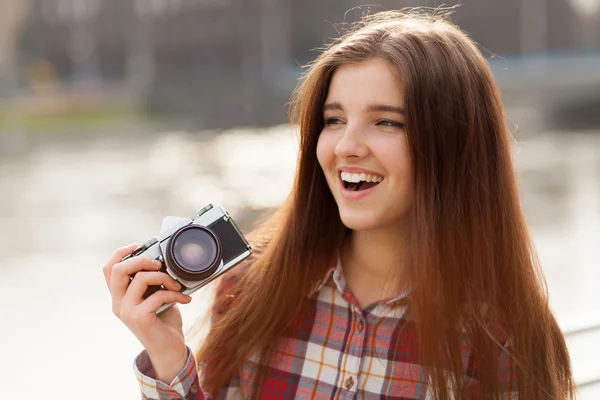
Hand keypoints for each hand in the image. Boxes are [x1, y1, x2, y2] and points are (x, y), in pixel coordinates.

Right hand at [103, 243, 191, 382]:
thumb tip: (162, 261)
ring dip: (164, 277)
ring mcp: (127, 311)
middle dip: (141, 260)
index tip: (137, 245)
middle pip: (119, 270)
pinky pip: (158, 295)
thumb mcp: (155, 296)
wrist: (169, 349)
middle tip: (160, 264)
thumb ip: (152, 282)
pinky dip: (175, 293)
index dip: (119, 253)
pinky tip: (185, 299)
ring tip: (177, 285)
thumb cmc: (163, 321)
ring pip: (141, 279)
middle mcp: (118, 303)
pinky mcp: (139, 318)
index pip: (108, 270)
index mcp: (120, 296)